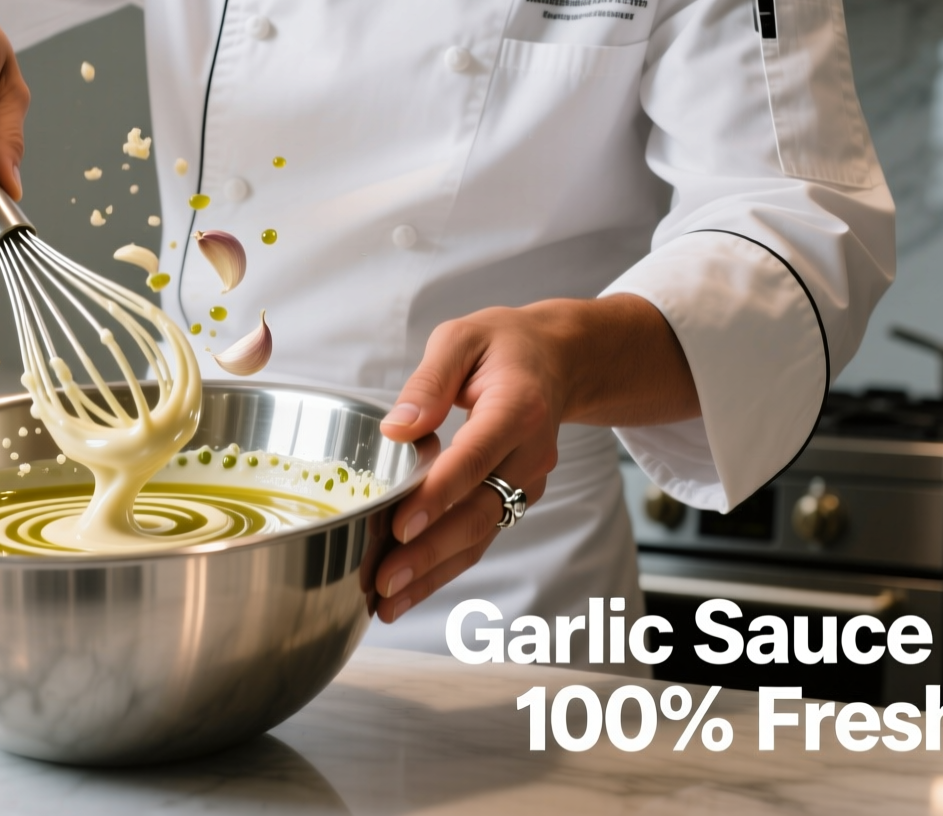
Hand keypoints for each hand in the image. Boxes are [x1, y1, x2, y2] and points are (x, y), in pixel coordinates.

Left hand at [373, 295, 697, 622]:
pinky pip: (480, 537)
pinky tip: (407, 592)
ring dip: (434, 573)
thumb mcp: (462, 338)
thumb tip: (397, 428)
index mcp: (518, 407)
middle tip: (384, 581)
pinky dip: (445, 567)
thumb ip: (429, 380)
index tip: (401, 525)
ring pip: (480, 535)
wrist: (559, 360)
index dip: (440, 494)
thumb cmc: (503, 346)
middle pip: (479, 511)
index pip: (475, 457)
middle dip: (430, 551)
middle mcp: (530, 453)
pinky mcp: (516, 498)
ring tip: (386, 604)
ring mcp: (527, 481)